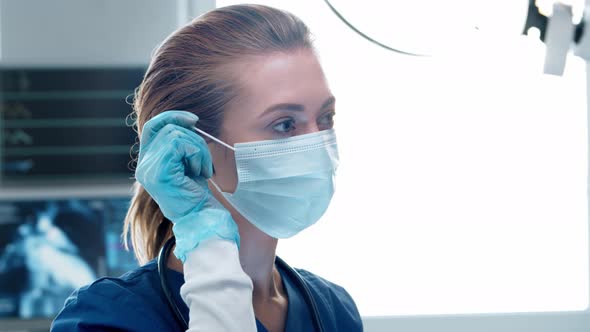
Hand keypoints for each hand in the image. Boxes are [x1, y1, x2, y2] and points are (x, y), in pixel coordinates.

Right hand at [135, 110, 238, 261]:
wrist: (200, 217)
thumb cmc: (196, 193)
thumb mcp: (187, 163)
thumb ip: (181, 144)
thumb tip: (189, 121)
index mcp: (148, 162)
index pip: (152, 127)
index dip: (171, 117)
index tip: (194, 120)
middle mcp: (144, 165)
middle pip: (168, 129)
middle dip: (194, 139)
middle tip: (203, 162)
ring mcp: (148, 169)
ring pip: (175, 135)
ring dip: (198, 149)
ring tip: (201, 169)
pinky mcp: (158, 172)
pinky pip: (179, 145)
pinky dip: (196, 154)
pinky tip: (199, 172)